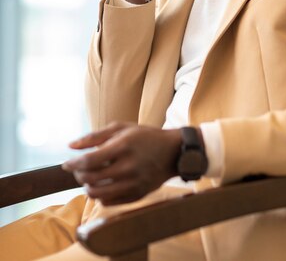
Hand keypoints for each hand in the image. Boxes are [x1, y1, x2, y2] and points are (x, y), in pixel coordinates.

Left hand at [63, 122, 180, 205]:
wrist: (173, 152)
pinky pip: (108, 202)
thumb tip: (70, 146)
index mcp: (123, 146)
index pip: (89, 161)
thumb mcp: (122, 128)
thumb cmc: (144, 137)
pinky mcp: (137, 196)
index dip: (73, 164)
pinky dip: (100, 195)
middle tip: (78, 169)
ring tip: (89, 179)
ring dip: (87, 187)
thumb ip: (95, 136)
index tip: (66, 163)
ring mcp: (134, 183)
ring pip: (97, 194)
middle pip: (90, 179)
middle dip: (78, 175)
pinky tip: (104, 185)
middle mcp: (128, 167)